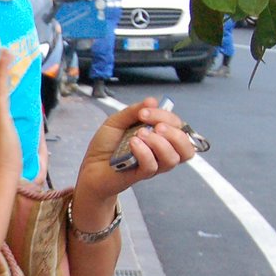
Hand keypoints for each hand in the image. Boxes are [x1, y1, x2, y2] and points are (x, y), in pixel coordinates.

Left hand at [75, 98, 201, 203]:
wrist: (90, 165)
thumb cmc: (107, 144)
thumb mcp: (118, 121)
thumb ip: (134, 111)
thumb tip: (153, 101)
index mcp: (160, 136)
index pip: (178, 126)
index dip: (166, 116)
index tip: (144, 112)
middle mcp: (161, 151)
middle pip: (185, 145)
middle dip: (172, 131)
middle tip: (153, 126)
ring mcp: (153, 164)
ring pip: (173, 158)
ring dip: (160, 143)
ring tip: (140, 135)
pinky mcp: (141, 175)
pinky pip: (152, 166)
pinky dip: (144, 153)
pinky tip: (132, 145)